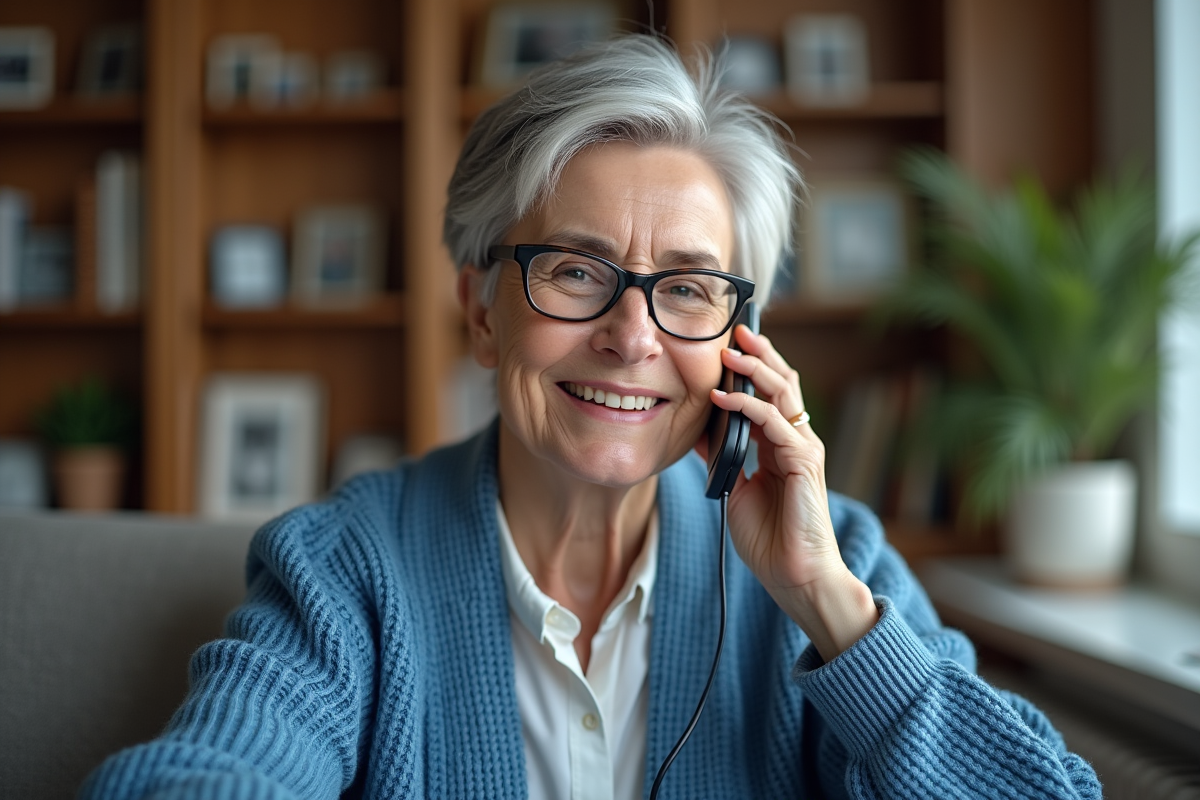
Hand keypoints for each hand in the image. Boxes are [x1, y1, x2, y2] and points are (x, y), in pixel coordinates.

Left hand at [698, 325, 877, 660]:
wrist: (795, 576)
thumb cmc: (769, 538)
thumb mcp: (735, 489)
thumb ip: (724, 457)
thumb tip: (698, 430)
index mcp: (782, 445)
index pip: (770, 393)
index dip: (752, 367)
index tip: (727, 346)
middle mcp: (796, 440)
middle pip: (782, 381)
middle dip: (759, 353)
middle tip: (735, 329)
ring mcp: (803, 448)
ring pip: (782, 393)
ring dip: (754, 368)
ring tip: (728, 351)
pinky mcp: (803, 461)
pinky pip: (774, 422)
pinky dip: (745, 406)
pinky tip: (721, 397)